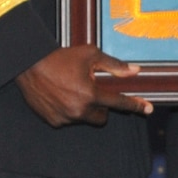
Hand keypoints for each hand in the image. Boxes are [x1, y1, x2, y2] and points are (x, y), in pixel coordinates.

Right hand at [15, 44, 151, 127]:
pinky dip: (69, 111)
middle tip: (93, 93)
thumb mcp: (91, 55)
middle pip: (102, 118)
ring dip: (84, 108)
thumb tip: (134, 71)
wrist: (30, 65)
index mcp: (90, 94)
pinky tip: (61, 96)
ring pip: (85, 118)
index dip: (135, 105)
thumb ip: (114, 65)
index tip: (148, 109)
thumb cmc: (61, 58)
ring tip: (72, 90)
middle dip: (102, 108)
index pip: (119, 103)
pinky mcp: (53, 121)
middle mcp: (78, 110)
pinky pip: (69, 119)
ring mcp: (65, 118)